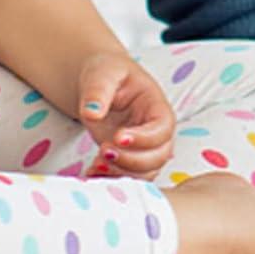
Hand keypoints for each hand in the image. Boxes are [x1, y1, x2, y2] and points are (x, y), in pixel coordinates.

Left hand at [77, 52, 175, 178]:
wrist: (98, 83)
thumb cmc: (106, 73)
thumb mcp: (103, 74)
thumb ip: (98, 91)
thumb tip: (92, 113)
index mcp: (156, 106)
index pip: (163, 128)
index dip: (144, 137)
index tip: (117, 136)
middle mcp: (155, 130)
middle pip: (159, 155)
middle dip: (132, 159)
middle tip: (103, 151)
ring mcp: (144, 147)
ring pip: (147, 172)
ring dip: (123, 174)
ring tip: (96, 164)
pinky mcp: (128, 158)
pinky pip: (130, 177)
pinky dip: (112, 180)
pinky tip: (92, 172)